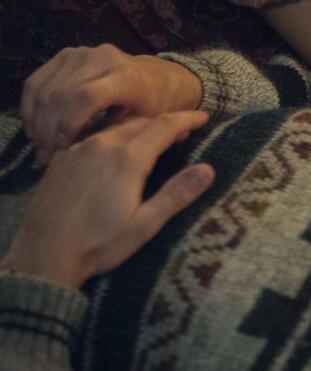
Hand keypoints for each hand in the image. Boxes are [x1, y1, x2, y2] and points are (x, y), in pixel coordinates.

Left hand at [1, 111, 214, 288]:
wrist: (43, 255)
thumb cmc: (98, 244)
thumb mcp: (145, 224)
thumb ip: (177, 194)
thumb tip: (208, 169)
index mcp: (126, 160)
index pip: (164, 126)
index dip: (186, 119)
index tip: (204, 116)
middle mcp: (100, 147)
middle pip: (140, 123)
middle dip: (165, 124)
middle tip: (183, 132)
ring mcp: (77, 152)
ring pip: (115, 129)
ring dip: (139, 129)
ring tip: (152, 141)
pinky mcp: (61, 161)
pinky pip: (92, 138)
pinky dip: (113, 138)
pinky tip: (115, 153)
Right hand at [21, 44, 201, 166]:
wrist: (153, 77)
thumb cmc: (151, 107)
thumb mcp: (144, 123)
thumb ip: (115, 136)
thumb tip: (82, 160)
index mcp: (126, 76)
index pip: (86, 97)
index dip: (69, 124)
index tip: (64, 148)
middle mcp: (102, 58)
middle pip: (61, 95)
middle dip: (49, 129)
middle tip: (47, 155)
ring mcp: (81, 53)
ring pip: (44, 90)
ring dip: (37, 122)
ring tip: (42, 146)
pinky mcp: (64, 55)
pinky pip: (35, 83)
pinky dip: (31, 108)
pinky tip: (35, 129)